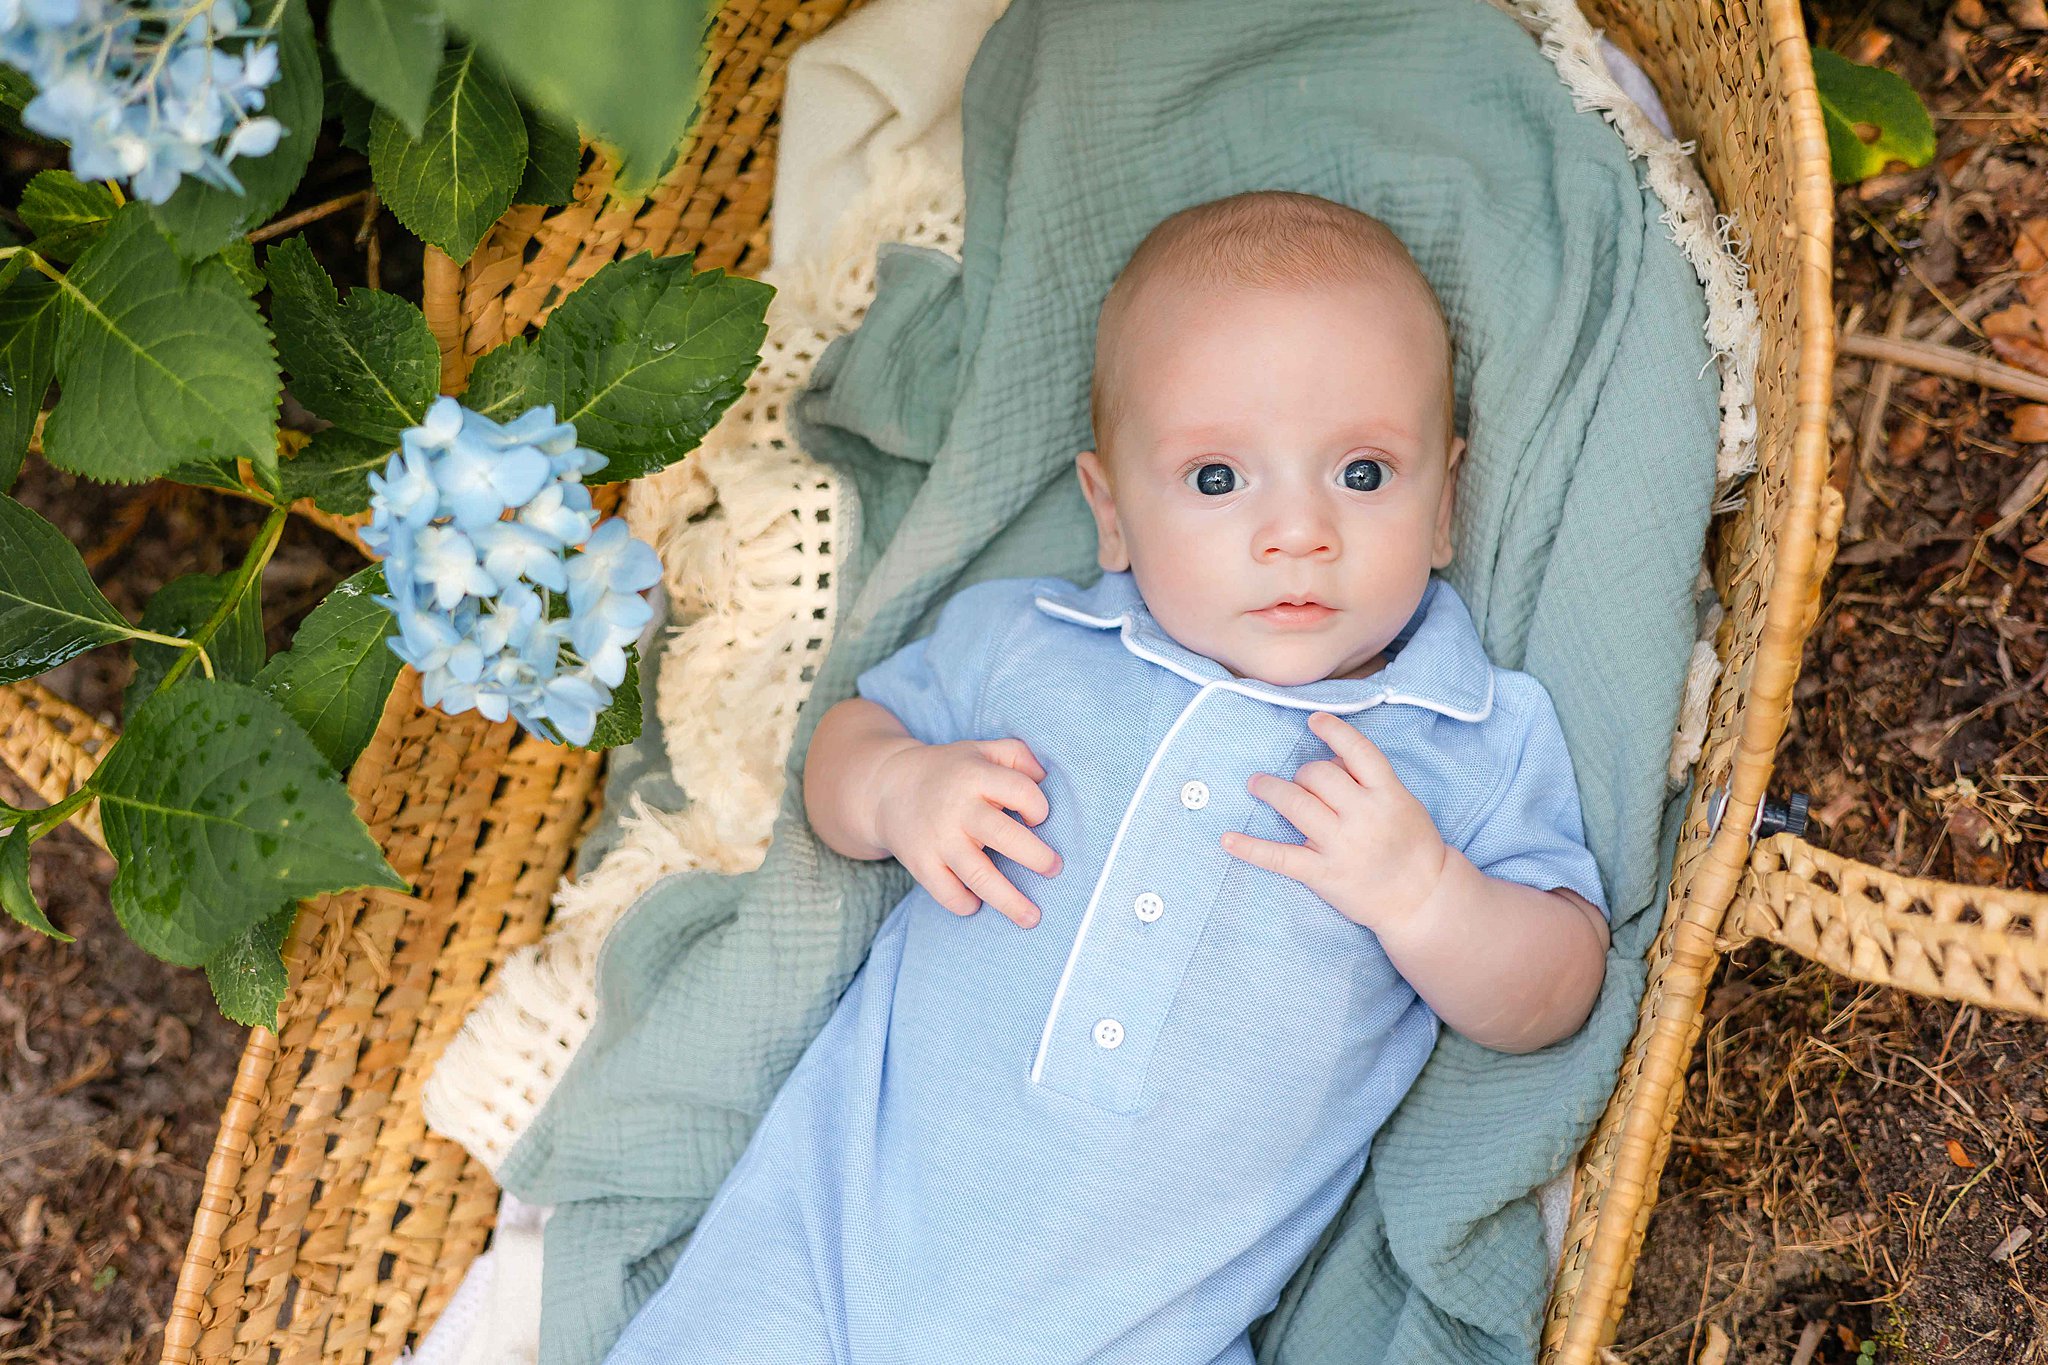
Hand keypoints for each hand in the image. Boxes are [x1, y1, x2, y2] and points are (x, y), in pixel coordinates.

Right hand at [872, 737, 1062, 928]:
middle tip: (1054, 869)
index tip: (1039, 819)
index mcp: (976, 776)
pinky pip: (948, 894)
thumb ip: (1017, 755)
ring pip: (979, 876)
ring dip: (1010, 901)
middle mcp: (958, 808)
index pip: (1020, 792)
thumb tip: (1046, 778)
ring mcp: (938, 839)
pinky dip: (966, 904)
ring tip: (1032, 917)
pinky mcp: (921, 863)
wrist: (888, 787)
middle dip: (1036, 857)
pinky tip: (979, 904)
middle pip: (1004, 836)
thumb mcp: (981, 750)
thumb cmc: (950, 772)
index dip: (1038, 807)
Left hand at [1221, 710, 1448, 934]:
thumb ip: (1369, 781)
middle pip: (1318, 775)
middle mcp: (1364, 816)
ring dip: (1270, 789)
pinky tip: (1227, 839)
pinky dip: (1250, 847)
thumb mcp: (1403, 802)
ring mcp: (1342, 846)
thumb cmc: (1412, 845)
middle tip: (1301, 782)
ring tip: (1257, 784)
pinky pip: (1280, 857)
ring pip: (1295, 803)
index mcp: (1388, 794)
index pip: (1358, 752)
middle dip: (1304, 773)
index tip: (1313, 719)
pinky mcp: (1324, 874)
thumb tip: (1327, 761)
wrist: (1423, 898)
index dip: (1334, 731)